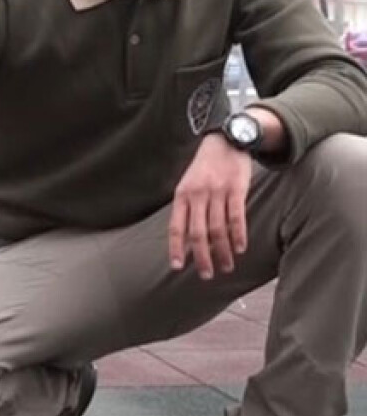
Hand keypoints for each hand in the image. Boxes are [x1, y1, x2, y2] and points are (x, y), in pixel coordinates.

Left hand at [169, 132, 251, 278]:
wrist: (226, 140)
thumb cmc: (204, 169)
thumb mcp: (187, 185)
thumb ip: (185, 209)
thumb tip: (183, 239)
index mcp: (181, 196)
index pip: (176, 227)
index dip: (176, 248)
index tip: (177, 267)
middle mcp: (197, 195)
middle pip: (198, 233)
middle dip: (201, 257)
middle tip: (206, 275)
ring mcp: (217, 192)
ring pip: (218, 229)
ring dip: (222, 251)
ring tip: (226, 266)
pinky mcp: (237, 189)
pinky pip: (237, 216)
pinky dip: (238, 234)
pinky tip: (240, 248)